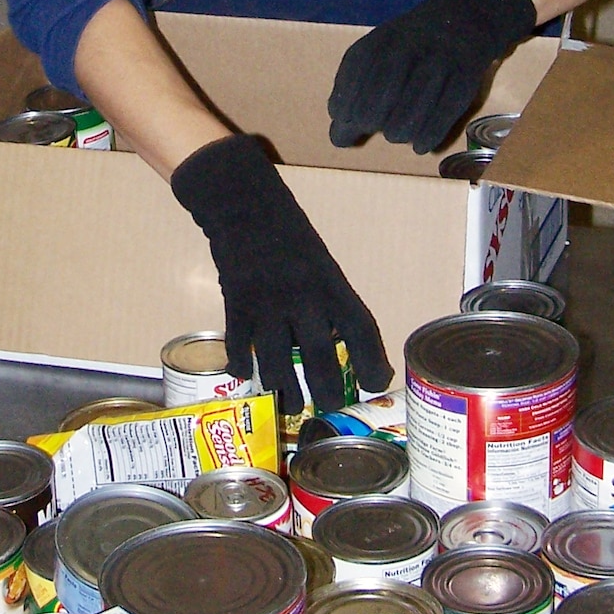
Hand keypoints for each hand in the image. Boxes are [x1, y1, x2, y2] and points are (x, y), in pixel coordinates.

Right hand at [171, 133, 389, 410]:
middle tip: (328, 409)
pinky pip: (240, 345)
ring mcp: (268, 302)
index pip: (360, 328)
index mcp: (331, 282)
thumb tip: (336, 341)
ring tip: (289, 404)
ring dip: (284, 389)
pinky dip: (242, 365)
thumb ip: (327, 299)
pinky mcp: (237, 302)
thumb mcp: (319, 260)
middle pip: (320, 356)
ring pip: (278, 361)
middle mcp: (304, 296)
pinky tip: (244, 374)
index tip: (376, 383)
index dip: (372, 360)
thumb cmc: (287, 231)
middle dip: (326, 391)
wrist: (243, 203)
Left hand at [328, 0, 537, 152]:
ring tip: (397, 132)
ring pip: (403, 123)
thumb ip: (352, 92)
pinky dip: (425, 139)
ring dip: (397, 134)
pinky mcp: (462, 82)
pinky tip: (420, 144)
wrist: (463, 19)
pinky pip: (436, 124)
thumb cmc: (409, 46)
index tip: (350, 120)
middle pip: (371, 112)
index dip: (345, 116)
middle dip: (369, 125)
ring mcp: (435, 67)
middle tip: (376, 125)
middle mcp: (403, 54)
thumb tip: (338, 138)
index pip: (346, 97)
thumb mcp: (374, 55)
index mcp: (374, 47)